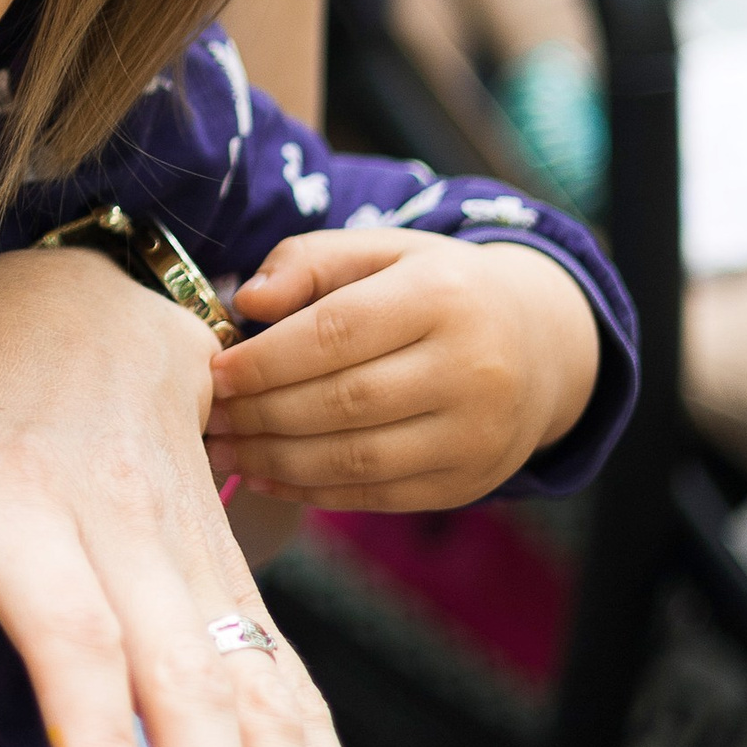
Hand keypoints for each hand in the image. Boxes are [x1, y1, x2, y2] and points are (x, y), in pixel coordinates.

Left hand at [210, 229, 599, 510]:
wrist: (540, 345)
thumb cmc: (439, 289)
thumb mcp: (385, 251)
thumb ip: (311, 260)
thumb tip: (247, 300)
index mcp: (443, 296)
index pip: (338, 333)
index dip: (267, 358)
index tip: (214, 370)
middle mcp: (472, 369)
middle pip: (344, 401)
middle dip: (261, 413)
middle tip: (205, 416)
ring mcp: (476, 434)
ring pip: (357, 458)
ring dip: (275, 460)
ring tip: (220, 450)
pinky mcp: (469, 482)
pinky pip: (377, 495)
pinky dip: (311, 491)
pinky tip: (263, 475)